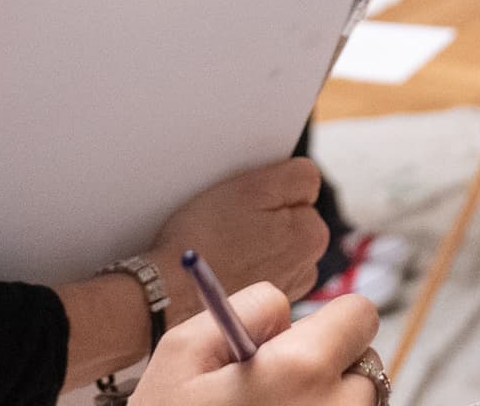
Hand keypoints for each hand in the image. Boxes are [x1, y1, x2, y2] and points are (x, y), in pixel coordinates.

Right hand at [136, 283, 388, 404]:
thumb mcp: (182, 352)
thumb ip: (249, 309)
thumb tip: (288, 312)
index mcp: (301, 369)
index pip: (361, 315)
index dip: (328, 323)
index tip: (296, 345)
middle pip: (364, 367)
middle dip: (329, 369)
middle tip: (274, 392)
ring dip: (328, 405)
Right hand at [155, 157, 333, 307]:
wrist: (166, 293)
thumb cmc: (204, 239)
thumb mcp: (255, 187)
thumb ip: (297, 177)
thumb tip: (309, 181)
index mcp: (313, 237)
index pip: (301, 188)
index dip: (269, 186)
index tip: (245, 197)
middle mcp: (305, 267)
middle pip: (287, 217)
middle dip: (264, 214)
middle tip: (229, 218)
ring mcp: (281, 288)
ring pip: (268, 242)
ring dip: (251, 238)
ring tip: (220, 241)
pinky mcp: (257, 302)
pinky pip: (251, 267)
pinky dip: (238, 262)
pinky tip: (217, 262)